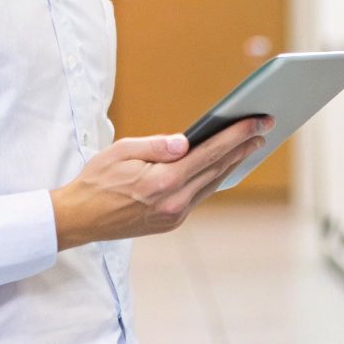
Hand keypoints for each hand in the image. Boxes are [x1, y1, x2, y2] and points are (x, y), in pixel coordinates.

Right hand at [50, 116, 272, 249]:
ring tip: (251, 143)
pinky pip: (200, 195)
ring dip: (234, 162)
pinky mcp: (172, 222)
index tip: (257, 121)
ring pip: (212, 184)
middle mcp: (174, 203)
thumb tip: (187, 142)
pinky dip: (215, 177)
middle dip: (243, 146)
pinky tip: (224, 164)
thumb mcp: (121, 152)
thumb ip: (156, 146)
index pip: (209, 154)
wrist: (79, 219)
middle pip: (218, 169)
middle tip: (264, 126)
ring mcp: (175, 216)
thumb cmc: (96, 180)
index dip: (236, 136)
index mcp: (162, 183)